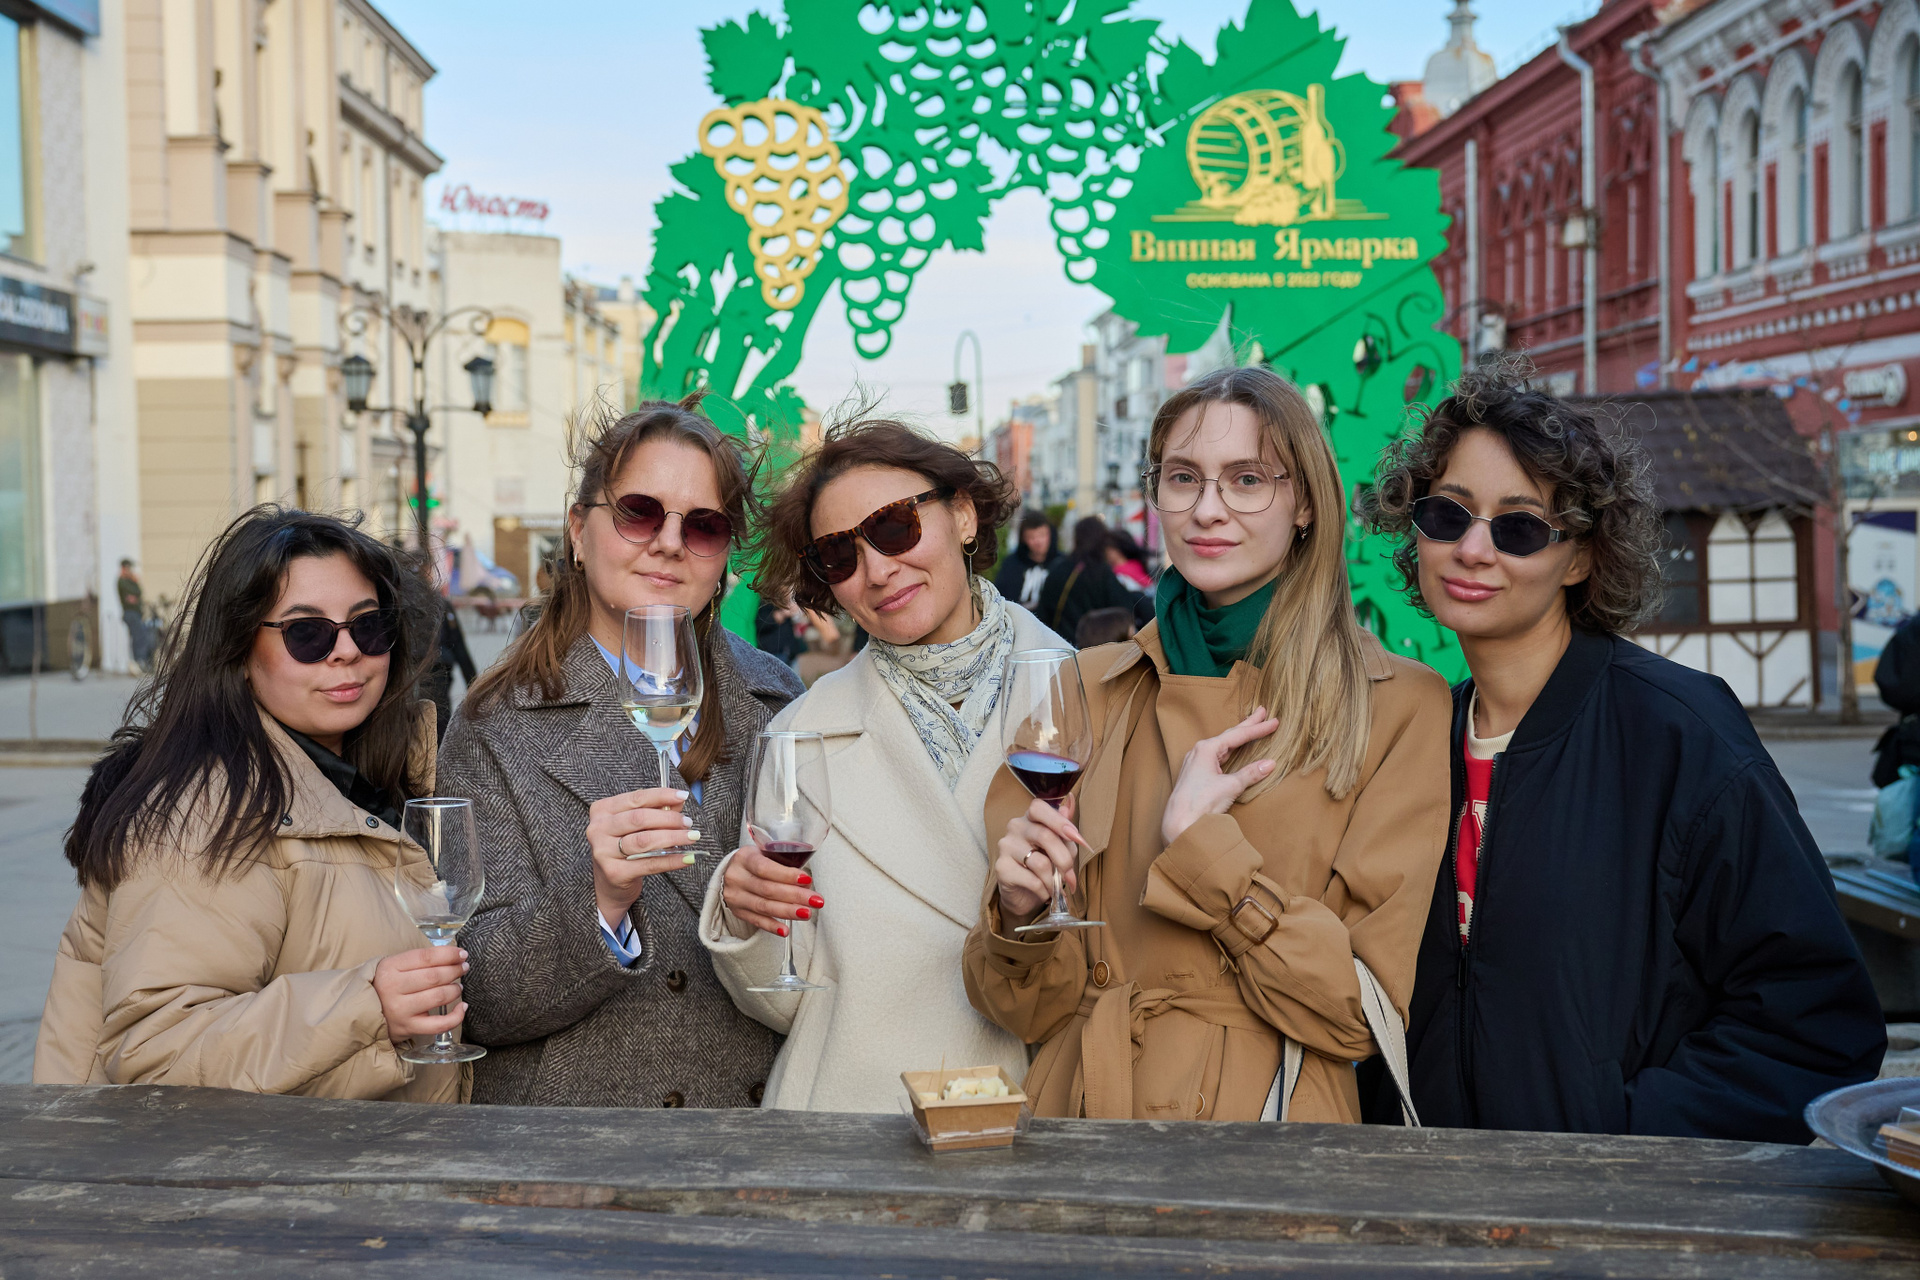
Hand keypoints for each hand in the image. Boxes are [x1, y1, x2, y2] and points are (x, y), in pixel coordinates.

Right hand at [374, 946, 468, 1041]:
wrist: (362, 1014)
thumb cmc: (385, 986)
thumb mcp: (392, 966)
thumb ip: (417, 960)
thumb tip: (452, 955)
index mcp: (390, 968)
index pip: (426, 957)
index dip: (449, 954)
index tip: (462, 954)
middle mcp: (393, 988)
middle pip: (434, 976)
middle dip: (455, 970)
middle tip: (463, 968)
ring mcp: (400, 1010)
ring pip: (438, 997)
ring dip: (455, 990)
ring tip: (458, 986)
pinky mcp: (408, 1027)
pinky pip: (439, 1024)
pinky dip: (456, 1016)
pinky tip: (462, 1006)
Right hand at [587, 787, 698, 924]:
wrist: (610, 884)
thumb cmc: (625, 848)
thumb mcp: (635, 826)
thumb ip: (656, 810)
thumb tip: (678, 802)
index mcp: (602, 810)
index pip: (636, 798)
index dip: (661, 796)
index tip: (682, 796)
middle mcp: (598, 829)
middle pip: (639, 819)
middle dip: (669, 819)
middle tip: (688, 823)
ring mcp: (603, 852)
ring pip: (644, 840)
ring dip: (673, 837)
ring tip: (691, 837)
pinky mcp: (614, 872)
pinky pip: (649, 863)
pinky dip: (671, 860)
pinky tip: (686, 857)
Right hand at [722, 844, 824, 936]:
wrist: (732, 873)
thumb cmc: (755, 862)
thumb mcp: (766, 854)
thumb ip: (784, 865)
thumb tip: (806, 883)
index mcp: (745, 858)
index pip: (765, 868)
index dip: (787, 875)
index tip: (807, 879)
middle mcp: (737, 877)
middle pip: (767, 889)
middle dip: (795, 896)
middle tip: (815, 900)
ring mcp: (736, 897)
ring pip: (764, 906)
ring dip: (788, 911)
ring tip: (806, 913)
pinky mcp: (738, 912)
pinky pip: (756, 921)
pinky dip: (772, 926)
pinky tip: (785, 930)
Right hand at [995, 795, 1082, 922]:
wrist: (1024, 894)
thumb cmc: (1044, 865)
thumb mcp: (1059, 847)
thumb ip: (1064, 830)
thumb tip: (1070, 801)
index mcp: (1030, 818)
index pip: (1039, 808)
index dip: (1059, 821)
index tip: (1078, 839)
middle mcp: (1015, 827)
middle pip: (1045, 836)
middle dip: (1065, 860)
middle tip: (1072, 878)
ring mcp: (1006, 846)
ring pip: (1040, 863)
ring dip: (1055, 881)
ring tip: (1058, 889)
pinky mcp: (1002, 868)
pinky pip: (1032, 880)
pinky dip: (1045, 891)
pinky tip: (1045, 893)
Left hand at [1161, 706, 1279, 845]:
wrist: (1179, 822)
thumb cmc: (1201, 802)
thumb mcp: (1230, 786)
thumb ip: (1251, 773)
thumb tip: (1270, 763)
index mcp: (1206, 748)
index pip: (1238, 735)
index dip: (1258, 729)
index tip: (1274, 721)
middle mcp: (1199, 751)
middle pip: (1229, 735)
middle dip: (1247, 724)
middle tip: (1262, 711)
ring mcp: (1196, 762)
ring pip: (1223, 745)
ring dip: (1238, 737)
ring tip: (1251, 728)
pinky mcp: (1196, 774)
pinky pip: (1217, 756)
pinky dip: (1230, 751)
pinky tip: (1234, 750)